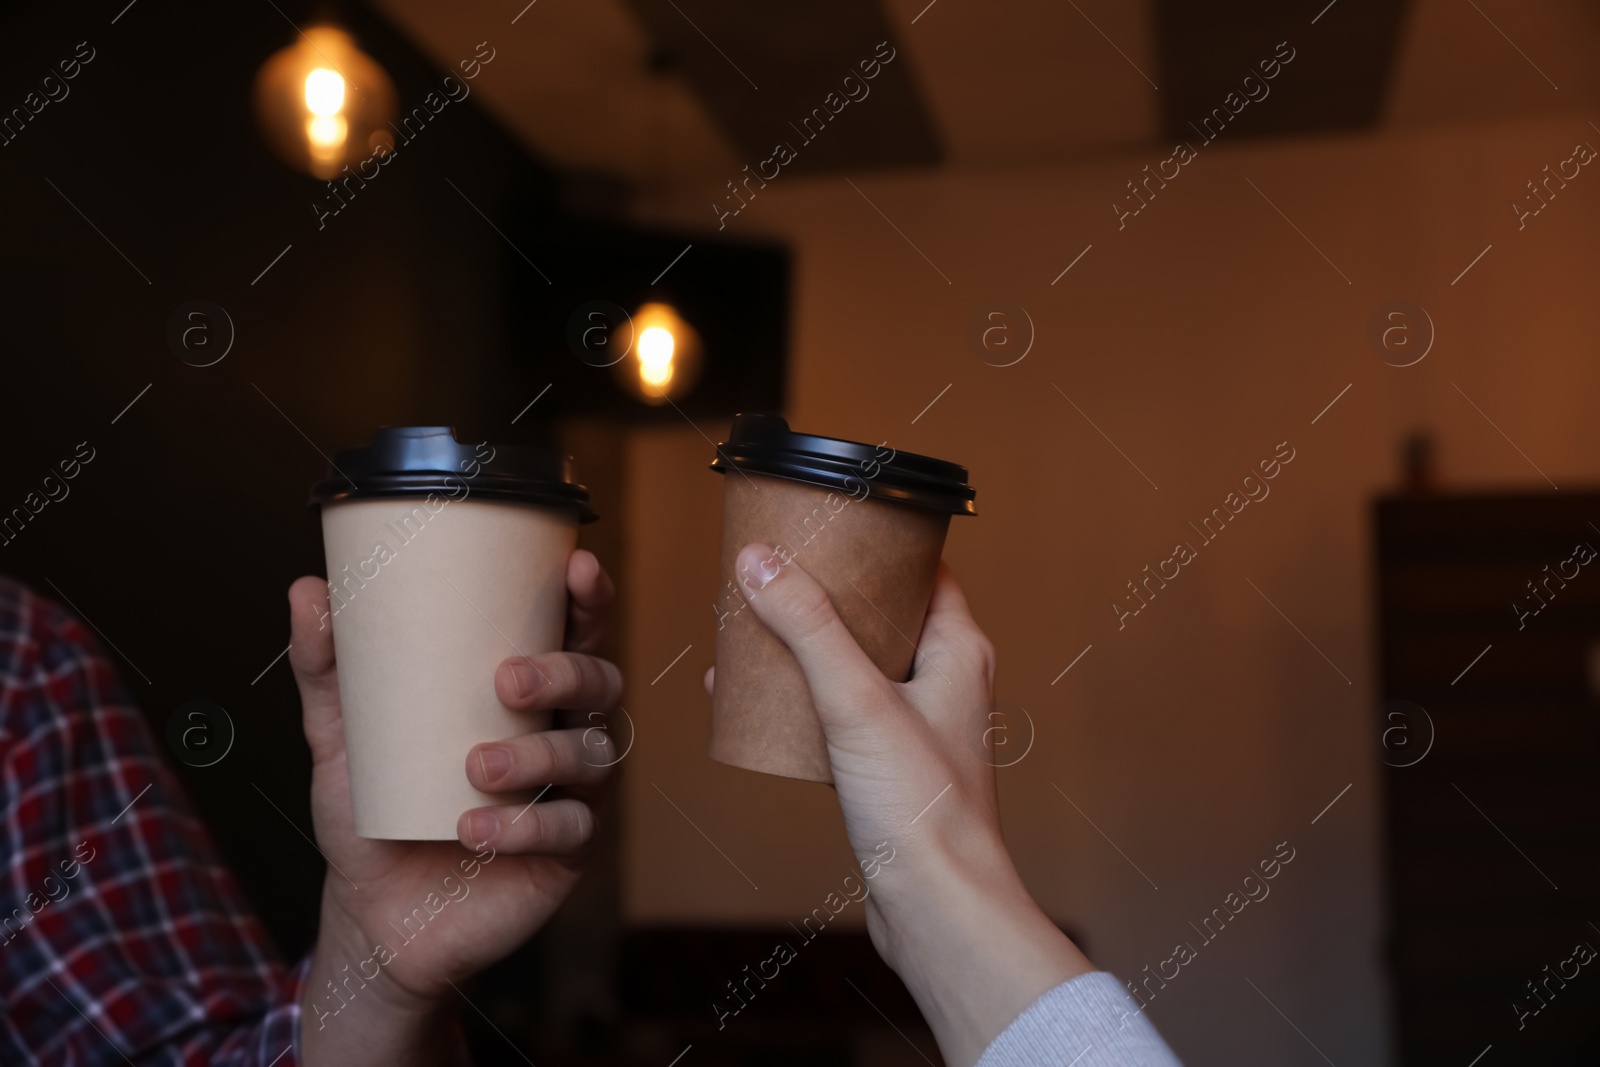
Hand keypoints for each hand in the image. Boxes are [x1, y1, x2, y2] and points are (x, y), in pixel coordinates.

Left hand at [286, 549, 621, 1065]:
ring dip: (539, 754)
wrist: (374, 914)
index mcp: (527, 691)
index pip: (576, 632)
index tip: (577, 568)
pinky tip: (475, 830)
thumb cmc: (374, 810)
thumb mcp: (341, 736)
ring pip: (592, 755)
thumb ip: (328, 669)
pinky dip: (525, 826)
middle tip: (507, 680)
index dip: (589, 598)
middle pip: (602, 684)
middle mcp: (562, 732)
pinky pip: (569, 829)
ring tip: (476, 768)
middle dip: (566, 672)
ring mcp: (572, 794)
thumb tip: (308, 590)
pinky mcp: (569, 853)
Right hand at [711, 544, 1091, 1066]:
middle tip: (770, 575)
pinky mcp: (887, 769)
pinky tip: (751, 705)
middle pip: (880, 614)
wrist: (936, 907)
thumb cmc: (922, 808)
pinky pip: (838, 716)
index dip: (876, 542)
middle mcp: (943, 682)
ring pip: (854, 666)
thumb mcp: (855, 700)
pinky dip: (799, 702)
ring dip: (804, 648)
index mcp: (958, 650)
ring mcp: (915, 726)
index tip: (824, 524)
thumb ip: (808, 626)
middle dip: (823, 595)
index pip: (922, 569)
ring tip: (748, 632)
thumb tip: (761, 560)